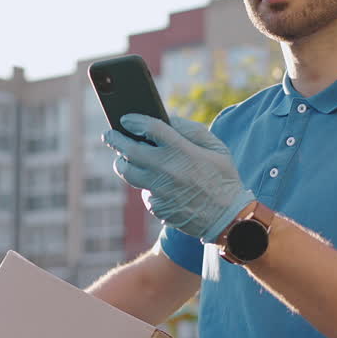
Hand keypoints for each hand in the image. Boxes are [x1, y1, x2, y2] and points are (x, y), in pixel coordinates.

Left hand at [103, 114, 254, 242]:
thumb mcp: (216, 148)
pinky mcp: (156, 206)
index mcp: (182, 151)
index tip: (125, 119)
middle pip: (128, 150)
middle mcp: (166, 170)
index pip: (150, 128)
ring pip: (128, 172)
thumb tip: (168, 119)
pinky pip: (143, 190)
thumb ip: (192, 130)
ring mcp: (159, 190)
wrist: (228, 218)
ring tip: (122, 157)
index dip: (134, 121)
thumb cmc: (223, 178)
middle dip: (114, 139)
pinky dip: (144, 183)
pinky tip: (153, 180)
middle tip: (108, 135)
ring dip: (122, 162)